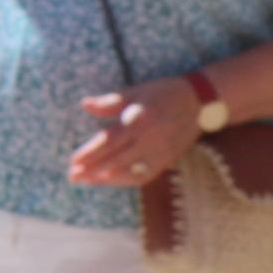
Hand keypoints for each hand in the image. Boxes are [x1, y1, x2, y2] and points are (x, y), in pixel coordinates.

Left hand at [69, 76, 205, 188]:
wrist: (200, 102)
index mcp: (140, 120)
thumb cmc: (162, 93)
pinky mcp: (168, 159)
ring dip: (106, 178)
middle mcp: (151, 139)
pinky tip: (110, 180)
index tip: (73, 160)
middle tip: (72, 176)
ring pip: (130, 171)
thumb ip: (110, 102)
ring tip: (85, 181)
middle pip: (117, 159)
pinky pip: (146, 175)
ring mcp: (161, 151)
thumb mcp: (136, 92)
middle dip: (93, 169)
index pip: (111, 140)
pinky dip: (127, 180)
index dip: (91, 152)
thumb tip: (85, 104)